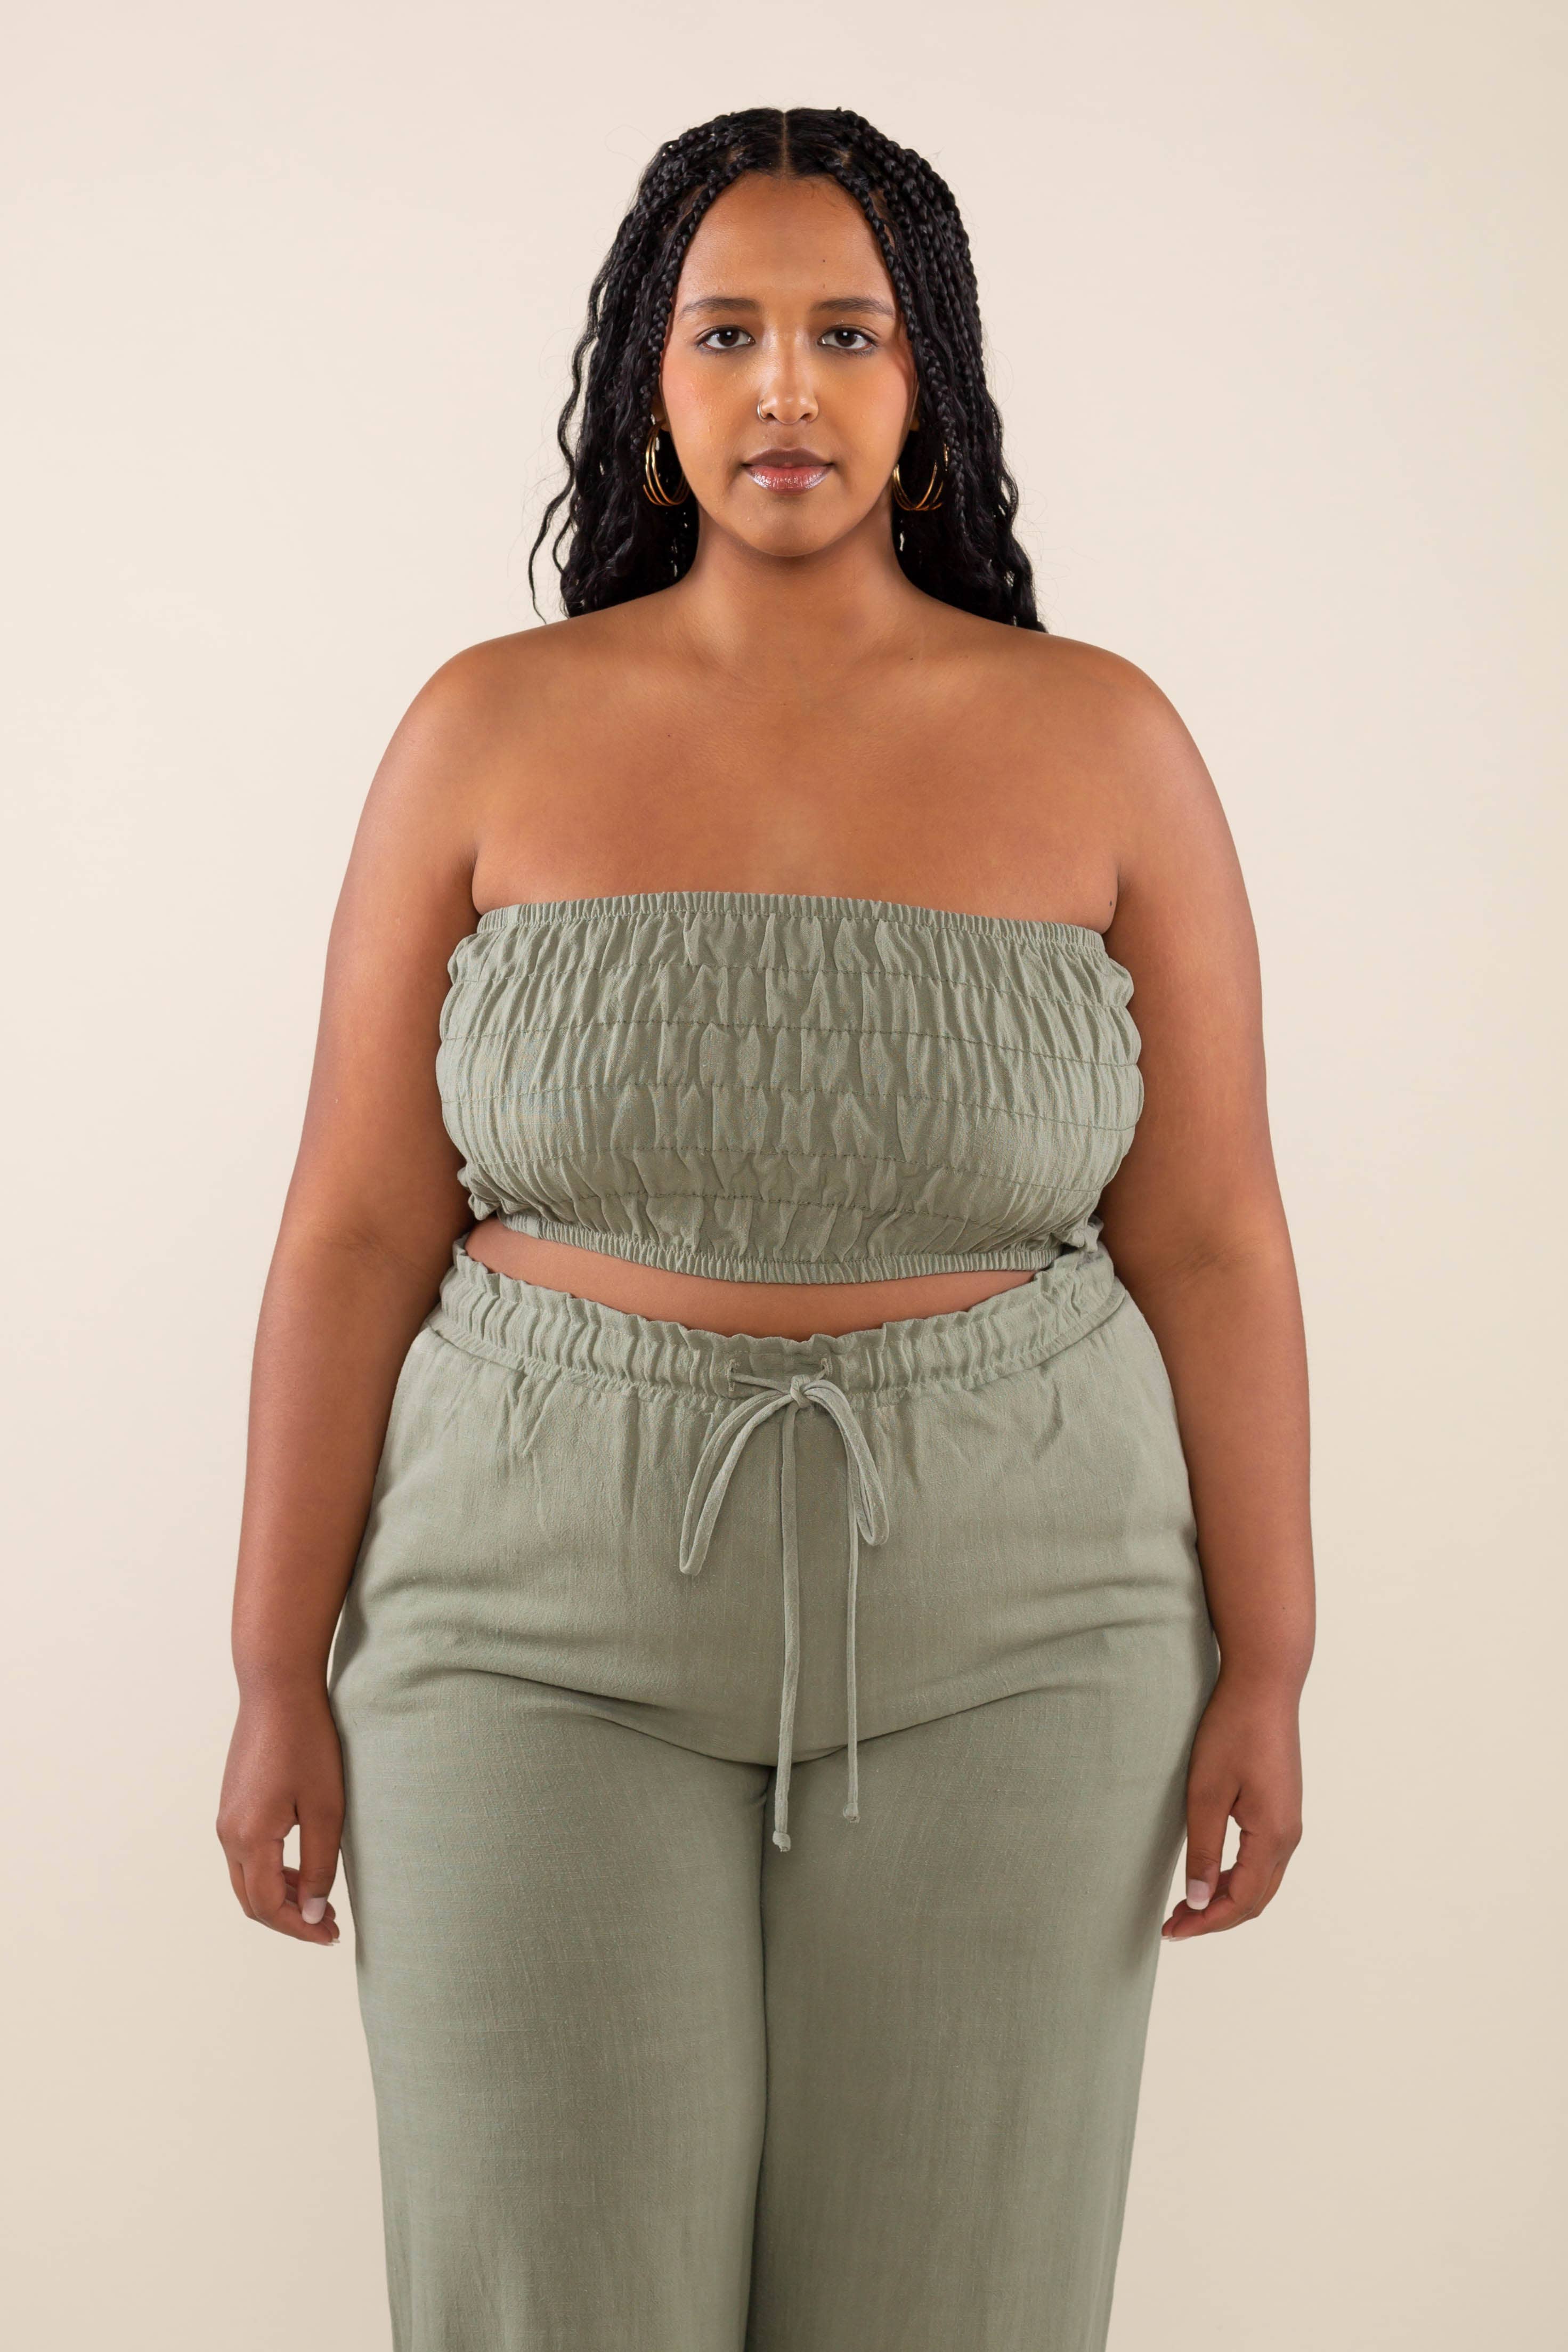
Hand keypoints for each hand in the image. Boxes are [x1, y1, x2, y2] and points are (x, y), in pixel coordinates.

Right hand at [216, 1679, 345, 1946]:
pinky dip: (272, 1872)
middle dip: (289, 1919)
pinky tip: (303, 1867)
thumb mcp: (325, 1807)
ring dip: (281, 1896)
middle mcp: (228, 1833)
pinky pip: (246, 1855)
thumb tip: (315, 1912)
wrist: (277, 1689)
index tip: (333, 1935)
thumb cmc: (308, 1743)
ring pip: (247, 1879)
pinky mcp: (233, 1804)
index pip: (269, 1907)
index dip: (301, 1928)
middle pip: (252, 1900)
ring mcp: (226, 1818)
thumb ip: (319, 1864)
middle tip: (330, 1924)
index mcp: (249, 1838)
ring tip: (321, 1901)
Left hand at [1161, 1666, 1302, 1940]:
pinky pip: (1262, 1859)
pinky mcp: (1282, 1807)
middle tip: (1173, 1925)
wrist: (1265, 1684)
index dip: (1205, 1921)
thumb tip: (1198, 1900)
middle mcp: (1288, 1836)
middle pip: (1255, 1899)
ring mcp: (1288, 1821)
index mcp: (1272, 1836)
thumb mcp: (1207, 1793)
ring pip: (1260, 1881)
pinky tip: (1209, 1871)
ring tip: (1186, 1904)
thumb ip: (1203, 1850)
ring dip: (1225, 1898)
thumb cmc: (1232, 1731)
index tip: (1171, 1931)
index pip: (1240, 1901)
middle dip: (1215, 1917)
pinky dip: (1236, 1876)